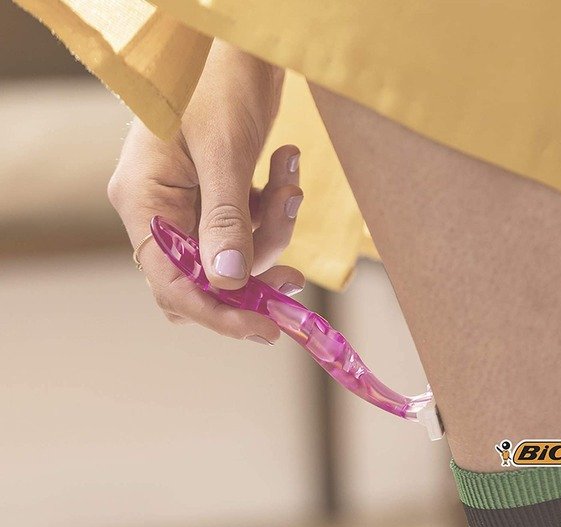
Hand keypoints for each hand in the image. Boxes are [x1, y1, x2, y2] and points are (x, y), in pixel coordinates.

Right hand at [108, 41, 303, 343]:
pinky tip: (285, 169)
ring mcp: (190, 203)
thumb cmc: (218, 80)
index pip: (172, 282)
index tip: (263, 328)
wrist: (238, 40)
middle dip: (252, 277)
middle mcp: (161, 209)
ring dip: (273, 229)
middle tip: (293, 281)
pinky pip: (249, 226)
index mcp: (144, 201)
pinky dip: (274, 209)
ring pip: (236, 254)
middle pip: (205, 278)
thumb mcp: (224, 152)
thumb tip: (231, 282)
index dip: (217, 312)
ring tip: (289, 182)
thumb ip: (226, 220)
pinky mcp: (220, 195)